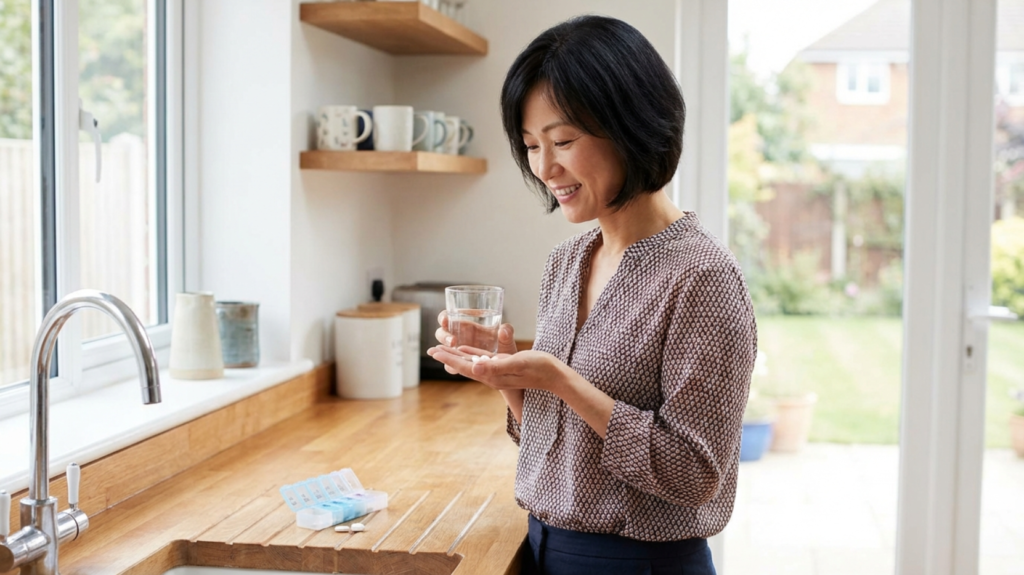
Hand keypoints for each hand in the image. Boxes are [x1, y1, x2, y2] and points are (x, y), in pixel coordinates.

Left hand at [426, 344, 566, 392]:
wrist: (554, 375)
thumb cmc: (538, 368)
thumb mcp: (516, 364)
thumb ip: (495, 366)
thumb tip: (473, 368)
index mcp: (492, 375)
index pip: (466, 367)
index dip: (449, 359)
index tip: (433, 352)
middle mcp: (492, 375)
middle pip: (465, 365)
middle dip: (447, 357)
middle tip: (430, 349)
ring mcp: (497, 371)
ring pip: (471, 362)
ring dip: (456, 355)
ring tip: (442, 349)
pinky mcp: (503, 365)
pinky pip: (483, 359)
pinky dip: (471, 353)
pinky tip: (464, 348)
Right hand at [434, 311, 517, 372]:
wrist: (508, 367)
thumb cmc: (504, 348)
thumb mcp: (507, 339)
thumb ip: (507, 333)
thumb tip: (503, 331)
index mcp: (465, 325)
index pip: (448, 317)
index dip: (443, 318)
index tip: (445, 320)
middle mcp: (458, 337)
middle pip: (441, 333)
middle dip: (444, 336)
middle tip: (452, 341)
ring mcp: (458, 352)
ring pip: (444, 350)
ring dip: (445, 352)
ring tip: (454, 356)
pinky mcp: (460, 365)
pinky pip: (451, 365)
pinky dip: (450, 366)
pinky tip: (453, 368)